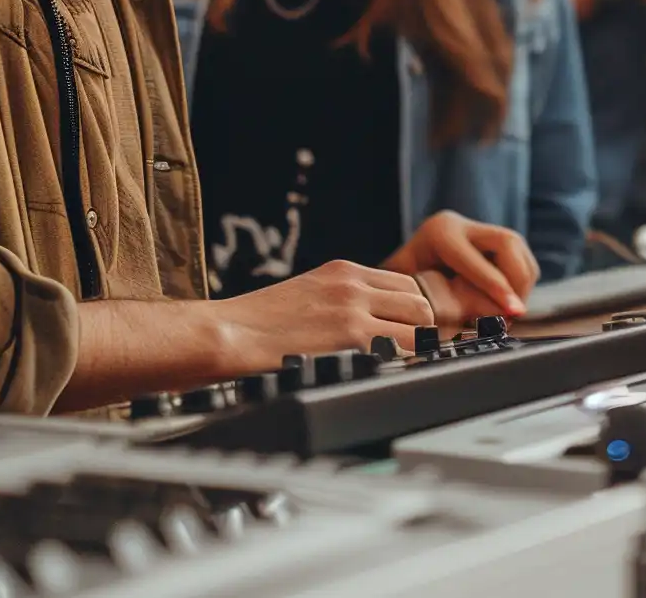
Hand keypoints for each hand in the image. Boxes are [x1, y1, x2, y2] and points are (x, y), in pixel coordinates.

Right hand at [208, 259, 434, 371]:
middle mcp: (352, 284)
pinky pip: (401, 350)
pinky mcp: (351, 337)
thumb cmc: (256, 323)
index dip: (411, 311)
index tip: (408, 331)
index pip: (405, 283)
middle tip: (408, 354)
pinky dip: (401, 363)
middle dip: (420, 329)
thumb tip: (372, 320)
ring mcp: (354, 309)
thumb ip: (341, 299)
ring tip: (396, 366)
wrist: (226, 334)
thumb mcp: (307, 292)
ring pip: (419, 325)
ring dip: (414, 348)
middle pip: (419, 302)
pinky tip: (384, 375)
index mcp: (343, 271)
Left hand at [385, 212, 537, 320]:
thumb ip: (431, 303)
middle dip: (516, 282)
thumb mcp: (407, 291)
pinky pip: (521, 258)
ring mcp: (480, 228)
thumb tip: (460, 323)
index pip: (476, 261)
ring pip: (519, 249)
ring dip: (522, 284)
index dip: (498, 287)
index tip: (513, 311)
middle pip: (507, 243)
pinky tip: (506, 302)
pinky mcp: (494, 239)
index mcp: (439, 235)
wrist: (404, 269)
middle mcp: (462, 225)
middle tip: (514, 315)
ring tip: (508, 313)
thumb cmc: (402, 285)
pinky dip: (521, 282)